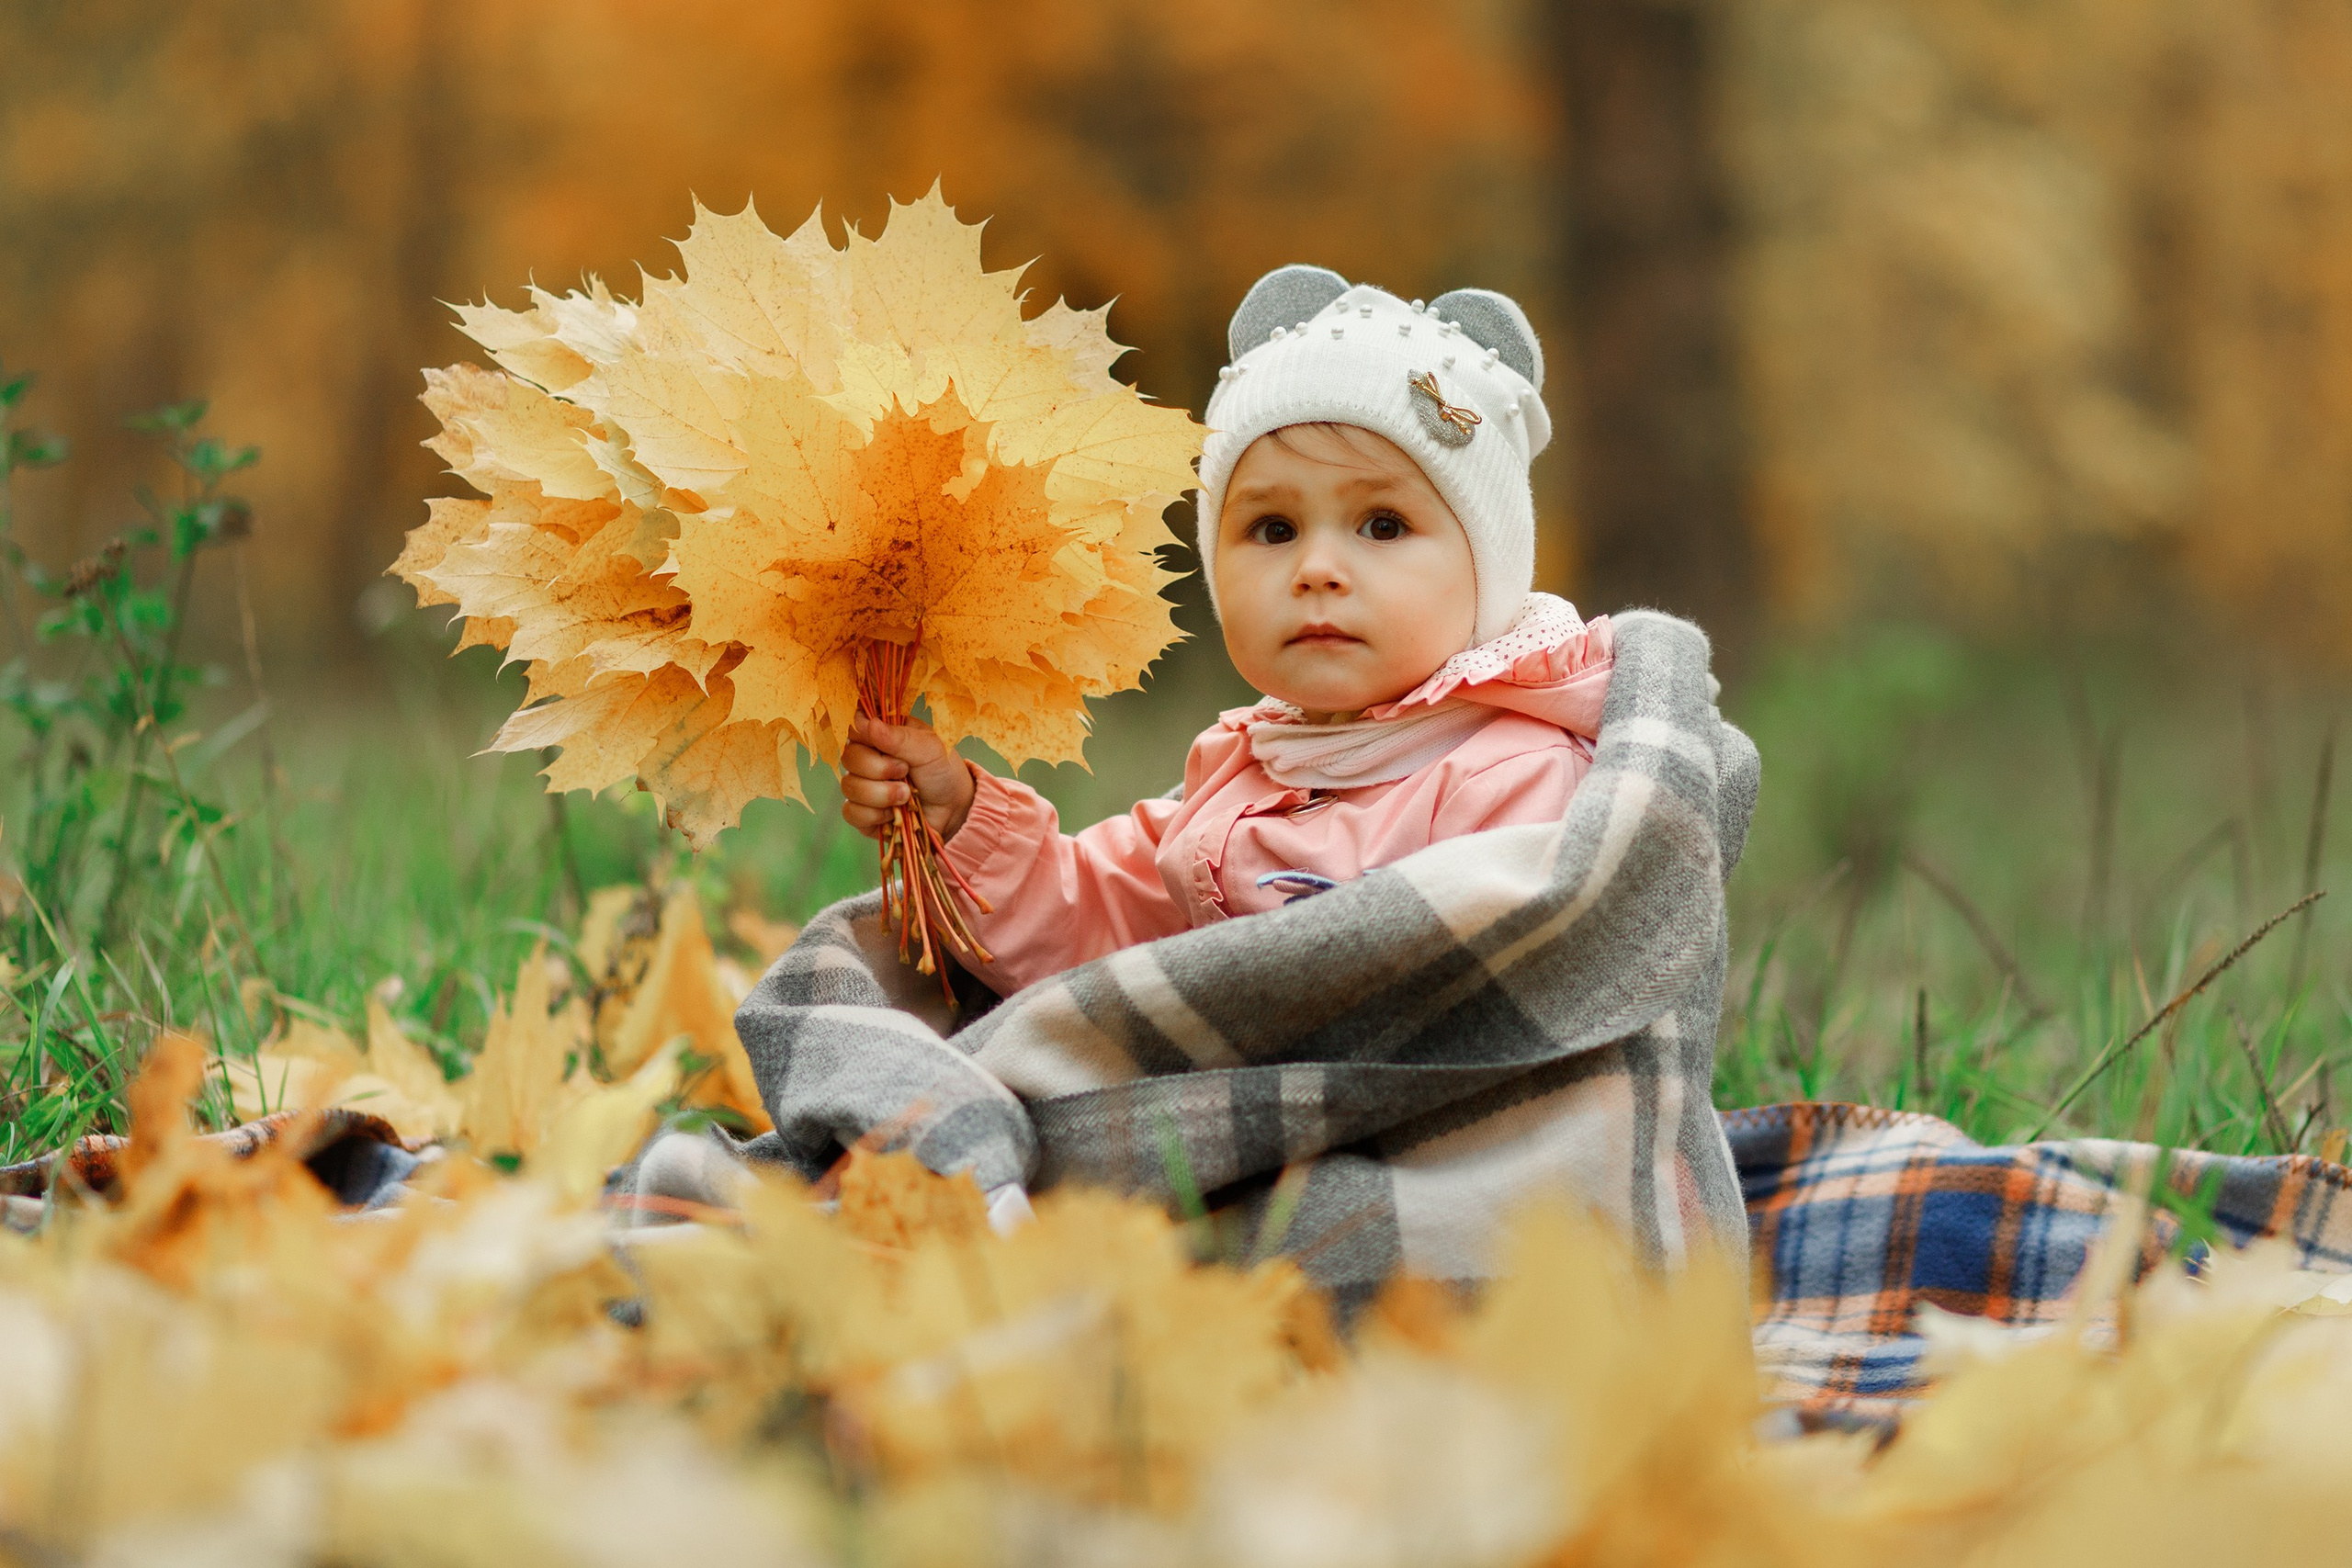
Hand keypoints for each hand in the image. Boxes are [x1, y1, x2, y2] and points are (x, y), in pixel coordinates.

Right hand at [840, 714, 978, 841]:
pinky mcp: (861, 813)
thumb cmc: (942, 771)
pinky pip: (851, 813)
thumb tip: (869, 724)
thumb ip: (901, 737)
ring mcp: (861, 785)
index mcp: (880, 734)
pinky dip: (875, 815)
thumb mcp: (930, 748)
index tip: (882, 744)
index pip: (853, 726)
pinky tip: (893, 813)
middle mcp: (865, 758)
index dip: (862, 735)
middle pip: (848, 758)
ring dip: (882, 794)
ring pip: (849, 787)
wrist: (953, 809)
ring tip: (907, 795)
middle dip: (879, 769)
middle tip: (905, 771)